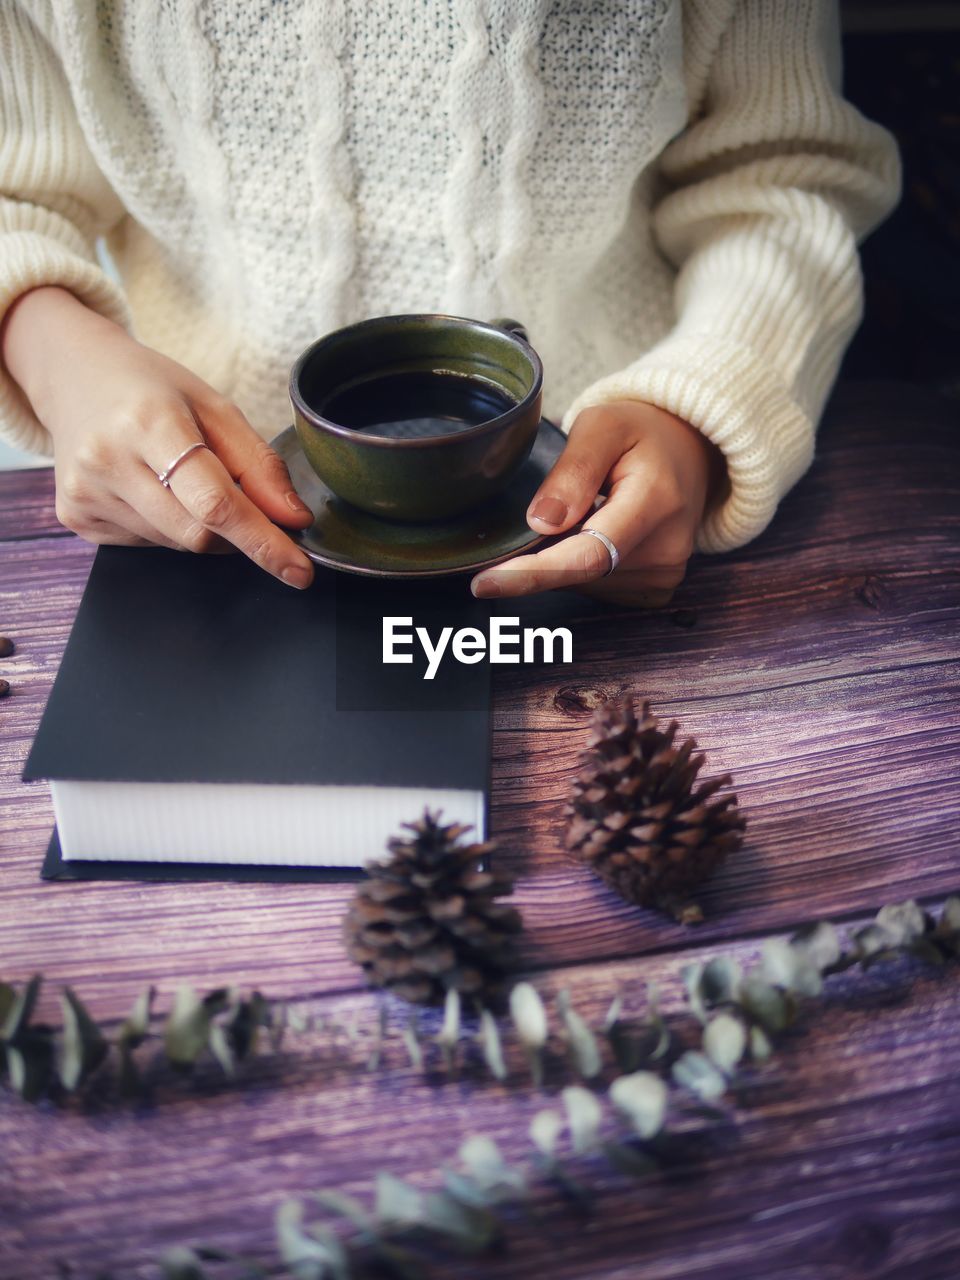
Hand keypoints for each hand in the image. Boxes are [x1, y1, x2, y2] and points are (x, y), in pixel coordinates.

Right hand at [1, 287, 314, 587]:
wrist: (74, 374)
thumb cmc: (150, 388)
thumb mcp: (214, 406)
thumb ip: (259, 465)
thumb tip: (294, 519)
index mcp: (148, 422)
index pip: (216, 503)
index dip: (263, 542)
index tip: (299, 570)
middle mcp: (108, 460)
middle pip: (198, 534)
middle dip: (235, 532)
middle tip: (239, 501)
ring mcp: (86, 493)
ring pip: (176, 544)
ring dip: (199, 526)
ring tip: (180, 478)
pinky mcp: (75, 516)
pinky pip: (146, 544)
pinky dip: (167, 526)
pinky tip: (150, 488)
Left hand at [470, 400, 724, 604]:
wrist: (690, 452)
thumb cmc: (642, 433)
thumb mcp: (603, 426)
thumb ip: (573, 470)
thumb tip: (540, 522)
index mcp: (656, 502)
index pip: (588, 555)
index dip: (534, 574)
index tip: (486, 584)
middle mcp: (666, 549)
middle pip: (578, 571)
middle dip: (543, 552)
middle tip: (550, 506)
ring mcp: (664, 574)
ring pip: (583, 582)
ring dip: (565, 555)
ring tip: (590, 509)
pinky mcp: (656, 589)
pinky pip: (597, 587)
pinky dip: (582, 565)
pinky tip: (597, 531)